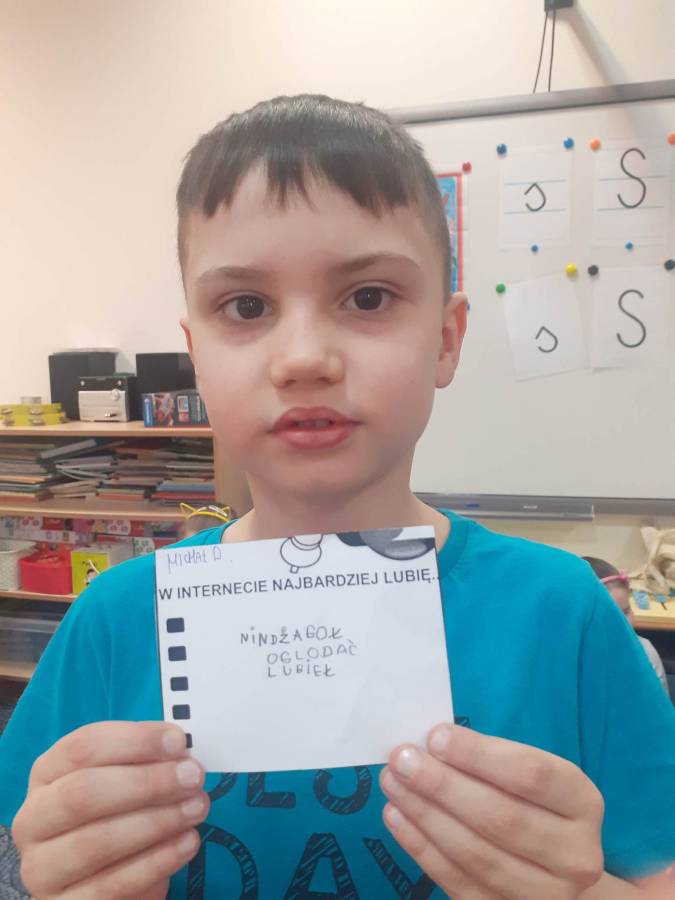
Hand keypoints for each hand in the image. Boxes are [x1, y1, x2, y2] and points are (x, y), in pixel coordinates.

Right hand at [12, 721, 208, 898]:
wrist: (98, 877)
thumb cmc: (115, 812)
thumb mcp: (123, 778)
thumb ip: (145, 761)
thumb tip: (180, 755)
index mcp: (46, 774)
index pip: (81, 748)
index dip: (133, 741)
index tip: (178, 741)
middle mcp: (33, 820)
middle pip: (82, 793)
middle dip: (146, 783)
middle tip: (193, 777)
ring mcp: (41, 869)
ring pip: (95, 843)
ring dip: (156, 823)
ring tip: (196, 809)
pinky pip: (111, 887)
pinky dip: (155, 863)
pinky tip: (186, 843)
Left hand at [380, 724, 603, 899]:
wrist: (555, 871)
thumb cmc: (532, 804)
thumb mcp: (528, 774)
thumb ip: (488, 760)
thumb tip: (428, 744)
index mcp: (583, 802)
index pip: (532, 775)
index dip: (479, 755)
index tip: (436, 736)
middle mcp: (575, 854)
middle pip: (502, 818)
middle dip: (443, 786)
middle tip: (402, 759)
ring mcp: (547, 895)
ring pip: (477, 855)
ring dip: (426, 815)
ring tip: (393, 783)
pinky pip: (458, 882)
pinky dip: (421, 848)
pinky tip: (396, 817)